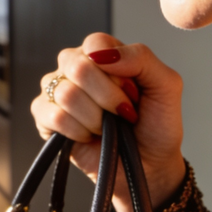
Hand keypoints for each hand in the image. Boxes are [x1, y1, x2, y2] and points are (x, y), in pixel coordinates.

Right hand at [30, 32, 186, 211]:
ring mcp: (56, 92)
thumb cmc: (157, 126)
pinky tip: (89, 136)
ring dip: (96, 119)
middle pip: (77, 67)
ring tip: (106, 127)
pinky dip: (79, 132)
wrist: (149, 166)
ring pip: (66, 94)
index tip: (133, 92)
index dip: (116, 72)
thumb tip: (102, 54)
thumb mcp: (167, 86)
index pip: (95, 44)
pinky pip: (54, 117)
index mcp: (102, 53)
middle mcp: (74, 68)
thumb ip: (141, 58)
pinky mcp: (45, 118)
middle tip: (123, 113)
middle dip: (108, 98)